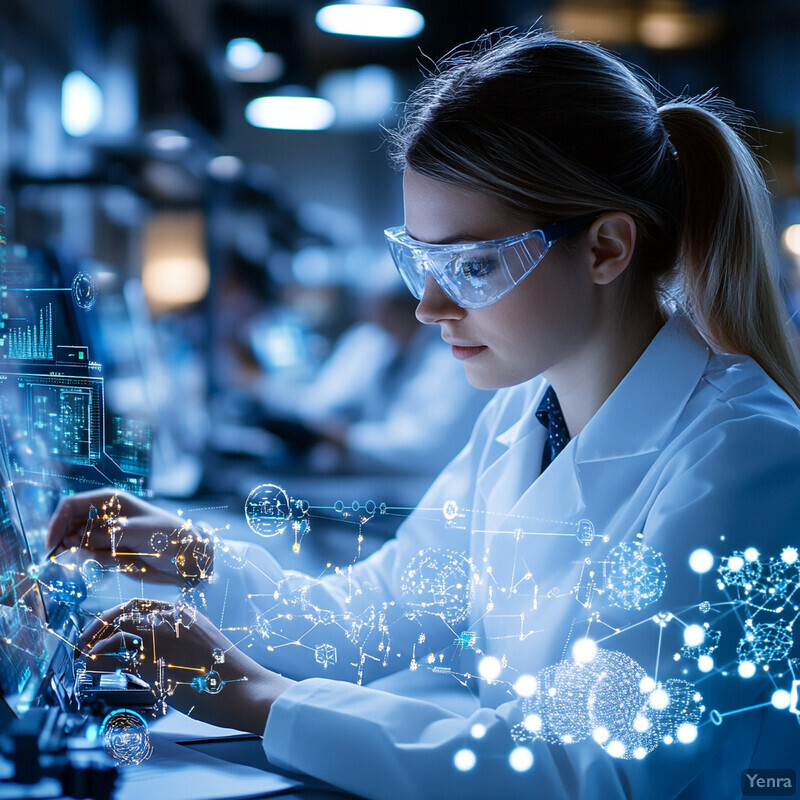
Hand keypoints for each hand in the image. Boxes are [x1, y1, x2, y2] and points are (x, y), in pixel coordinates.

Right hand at [46, 489, 212, 585]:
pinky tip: (121, 561)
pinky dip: (98, 562)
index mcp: (110, 500)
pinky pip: (91, 558)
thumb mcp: (137, 532)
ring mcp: (105, 534)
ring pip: (78, 545)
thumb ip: (106, 535)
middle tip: (81, 557)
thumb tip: (74, 540)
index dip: (57, 522)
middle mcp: (104, 515)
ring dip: (86, 555)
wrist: (186, 557)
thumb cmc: (167, 536)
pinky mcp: (109, 551)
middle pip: (69, 526)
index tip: (53, 545)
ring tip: (115, 556)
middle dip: (68, 542)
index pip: (71, 505)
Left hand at [79, 598, 294, 733]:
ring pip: (118, 628)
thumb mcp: (203, 648)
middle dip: (100, 624)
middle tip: (86, 641)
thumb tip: (148, 655)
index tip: (104, 629)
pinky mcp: (156, 660)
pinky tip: (93, 666)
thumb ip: (178, 642)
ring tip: (85, 655)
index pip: (141, 605)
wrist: (246, 689)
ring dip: (95, 640)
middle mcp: (174, 619)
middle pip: (125, 611)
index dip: (118, 616)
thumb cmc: (228, 676)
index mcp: (187, 615)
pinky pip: (118, 653)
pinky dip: (99, 656)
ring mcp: (164, 637)